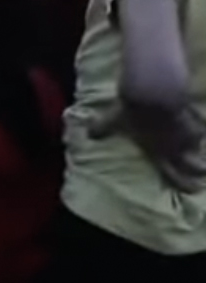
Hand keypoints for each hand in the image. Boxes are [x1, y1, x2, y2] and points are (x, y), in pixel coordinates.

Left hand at [88, 103, 205, 192]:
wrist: (153, 93)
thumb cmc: (131, 112)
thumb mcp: (113, 120)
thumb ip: (102, 129)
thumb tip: (89, 134)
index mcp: (158, 154)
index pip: (173, 175)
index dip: (185, 184)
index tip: (195, 189)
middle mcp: (177, 149)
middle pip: (195, 166)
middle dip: (199, 169)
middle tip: (202, 171)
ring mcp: (187, 134)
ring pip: (198, 145)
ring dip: (197, 146)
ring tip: (196, 143)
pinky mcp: (195, 119)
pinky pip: (200, 125)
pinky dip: (199, 125)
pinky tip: (197, 121)